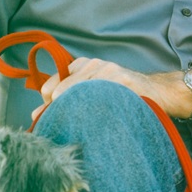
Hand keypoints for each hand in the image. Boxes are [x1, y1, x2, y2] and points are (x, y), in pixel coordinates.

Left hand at [36, 56, 171, 119]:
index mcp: (79, 66)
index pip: (50, 87)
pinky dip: (97, 111)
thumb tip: (35, 116)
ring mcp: (106, 70)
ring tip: (89, 124)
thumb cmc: (120, 96)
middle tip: (70, 126)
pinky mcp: (120, 78)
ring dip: (80, 114)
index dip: (49, 107)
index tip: (57, 118)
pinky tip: (103, 118)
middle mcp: (90, 65)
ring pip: (79, 95)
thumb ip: (63, 101)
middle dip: (61, 111)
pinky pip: (100, 96)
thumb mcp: (90, 93)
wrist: (157, 92)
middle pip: (61, 92)